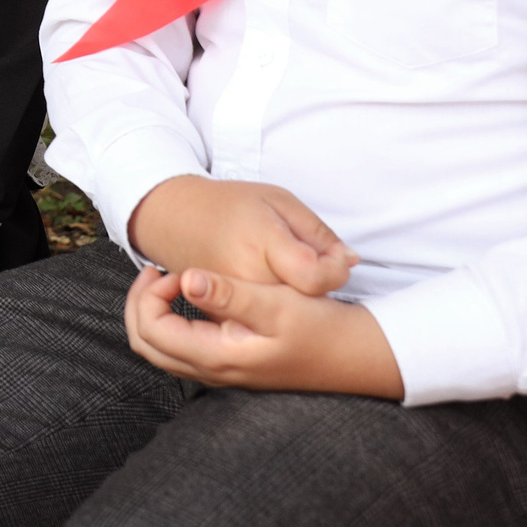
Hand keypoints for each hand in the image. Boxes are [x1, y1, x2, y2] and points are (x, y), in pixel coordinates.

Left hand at [123, 264, 404, 397]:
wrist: (357, 356)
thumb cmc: (321, 328)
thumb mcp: (277, 304)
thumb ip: (230, 294)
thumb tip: (186, 280)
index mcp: (217, 357)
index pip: (151, 331)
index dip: (147, 297)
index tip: (168, 270)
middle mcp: (213, 371)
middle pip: (146, 345)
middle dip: (139, 305)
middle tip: (155, 272)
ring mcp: (222, 370)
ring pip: (162, 349)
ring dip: (154, 313)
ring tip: (170, 279)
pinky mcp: (233, 363)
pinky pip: (183, 347)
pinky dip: (173, 321)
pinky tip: (194, 294)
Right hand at [126, 175, 357, 295]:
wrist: (177, 220)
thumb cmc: (231, 206)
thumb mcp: (279, 202)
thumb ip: (317, 232)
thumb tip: (349, 261)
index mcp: (261, 244)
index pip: (316, 276)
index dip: (334, 268)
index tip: (333, 258)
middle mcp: (245, 280)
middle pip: (307, 301)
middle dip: (319, 288)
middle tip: (309, 267)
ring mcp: (231, 304)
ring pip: (288, 318)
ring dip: (301, 303)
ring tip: (289, 280)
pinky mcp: (222, 318)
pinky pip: (264, 323)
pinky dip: (277, 311)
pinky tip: (271, 292)